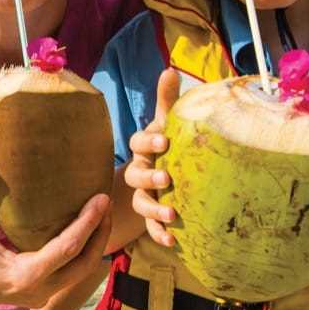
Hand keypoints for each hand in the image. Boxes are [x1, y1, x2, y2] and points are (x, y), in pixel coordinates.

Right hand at [0, 160, 110, 307]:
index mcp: (23, 277)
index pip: (66, 249)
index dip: (87, 224)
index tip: (101, 200)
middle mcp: (37, 290)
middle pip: (84, 263)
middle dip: (100, 233)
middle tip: (107, 203)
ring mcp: (41, 295)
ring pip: (81, 270)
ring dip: (95, 243)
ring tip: (102, 213)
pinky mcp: (40, 292)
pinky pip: (71, 272)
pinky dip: (82, 252)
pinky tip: (87, 229)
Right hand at [123, 68, 180, 246]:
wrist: (154, 177)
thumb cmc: (165, 145)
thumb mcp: (167, 124)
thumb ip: (167, 101)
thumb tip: (170, 69)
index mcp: (143, 148)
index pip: (139, 142)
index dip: (149, 142)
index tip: (165, 140)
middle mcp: (138, 170)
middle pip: (136, 174)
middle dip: (149, 176)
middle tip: (166, 178)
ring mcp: (142, 194)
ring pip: (141, 202)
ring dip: (154, 209)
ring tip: (172, 214)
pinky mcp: (150, 215)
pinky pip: (149, 226)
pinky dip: (158, 233)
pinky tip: (172, 240)